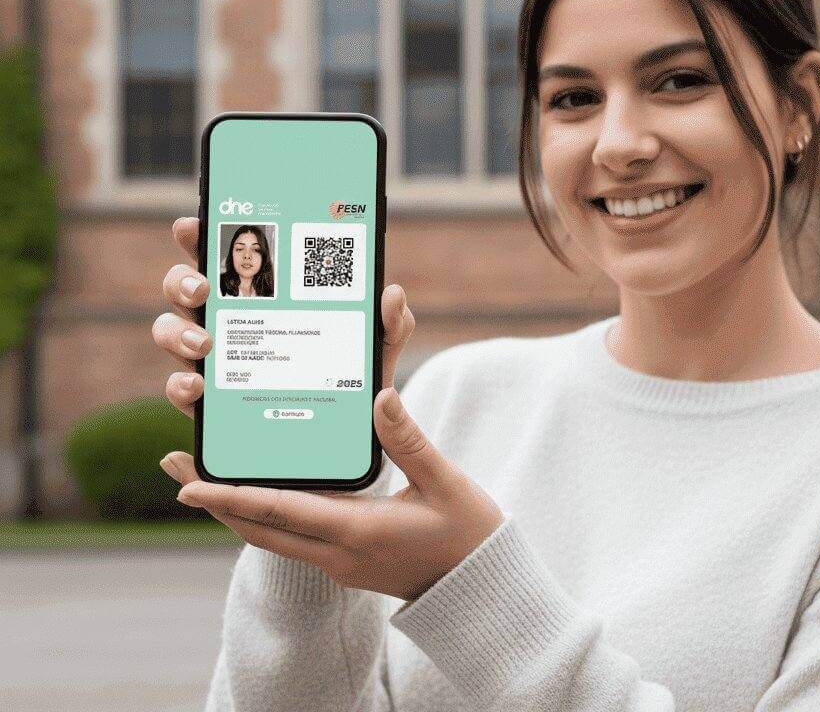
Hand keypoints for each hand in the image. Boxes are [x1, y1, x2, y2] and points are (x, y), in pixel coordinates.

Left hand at [153, 217, 505, 601]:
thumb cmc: (467, 533)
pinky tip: (257, 496)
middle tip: (174, 470)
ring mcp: (339, 563)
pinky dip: (264, 517)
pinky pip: (291, 538)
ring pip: (271, 537)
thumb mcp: (444, 482)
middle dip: (214, 501)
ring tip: (200, 482)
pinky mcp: (346, 562)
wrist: (480, 587)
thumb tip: (380, 396)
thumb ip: (409, 440)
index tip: (189, 482)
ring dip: (233, 510)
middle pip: (259, 530)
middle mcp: (338, 553)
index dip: (232, 496)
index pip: (280, 512)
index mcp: (357, 531)